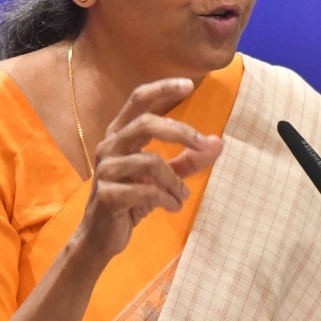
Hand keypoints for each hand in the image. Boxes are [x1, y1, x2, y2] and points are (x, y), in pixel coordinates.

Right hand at [76, 78, 222, 259]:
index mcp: (120, 134)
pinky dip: (167, 198)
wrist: (102, 237)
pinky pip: (146, 190)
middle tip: (201, 144)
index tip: (188, 84)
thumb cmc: (133, 199)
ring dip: (175, 180)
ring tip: (183, 195)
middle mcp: (109, 146)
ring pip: (150, 161)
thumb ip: (189, 159)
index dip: (162, 89)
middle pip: (145, 123)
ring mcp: (105, 170)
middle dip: (179, 132)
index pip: (138, 100)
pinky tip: (173, 206)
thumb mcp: (165, 177)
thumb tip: (218, 142)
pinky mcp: (107, 195)